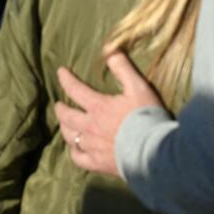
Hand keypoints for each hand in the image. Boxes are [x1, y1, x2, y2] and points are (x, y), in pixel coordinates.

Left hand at [53, 52, 163, 175]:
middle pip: (66, 115)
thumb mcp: (138, 87)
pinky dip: (74, 152)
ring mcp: (91, 146)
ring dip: (64, 127)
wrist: (155, 152)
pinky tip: (75, 149)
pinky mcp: (97, 164)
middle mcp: (89, 126)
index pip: (75, 89)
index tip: (60, 72)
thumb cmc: (147, 117)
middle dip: (60, 107)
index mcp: (97, 106)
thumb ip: (122, 68)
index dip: (66, 79)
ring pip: (69, 136)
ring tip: (65, 124)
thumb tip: (109, 49)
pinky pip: (78, 158)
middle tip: (58, 103)